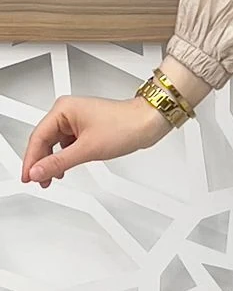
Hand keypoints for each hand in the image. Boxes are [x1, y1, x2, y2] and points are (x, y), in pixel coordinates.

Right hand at [22, 95, 172, 187]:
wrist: (148, 123)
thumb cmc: (125, 125)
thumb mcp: (87, 149)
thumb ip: (59, 162)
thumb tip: (38, 171)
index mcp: (63, 109)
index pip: (38, 137)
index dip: (31, 160)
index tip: (27, 177)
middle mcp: (68, 111)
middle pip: (44, 140)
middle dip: (41, 162)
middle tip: (37, 181)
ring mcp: (77, 119)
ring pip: (55, 143)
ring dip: (53, 161)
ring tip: (50, 178)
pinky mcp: (85, 127)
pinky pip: (67, 144)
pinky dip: (64, 157)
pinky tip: (65, 168)